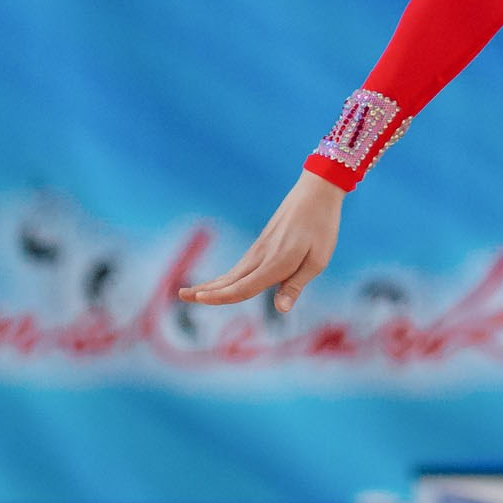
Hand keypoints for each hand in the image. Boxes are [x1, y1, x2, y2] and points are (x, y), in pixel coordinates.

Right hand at [180, 170, 343, 313]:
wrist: (316, 192)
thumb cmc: (322, 227)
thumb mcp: (318, 260)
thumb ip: (295, 285)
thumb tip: (280, 310)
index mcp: (276, 263)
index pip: (243, 287)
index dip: (221, 297)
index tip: (200, 299)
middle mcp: (262, 257)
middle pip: (230, 280)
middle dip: (205, 290)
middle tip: (180, 295)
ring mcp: (260, 249)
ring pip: (232, 273)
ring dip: (212, 284)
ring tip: (192, 292)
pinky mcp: (262, 244)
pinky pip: (241, 266)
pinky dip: (226, 278)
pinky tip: (221, 283)